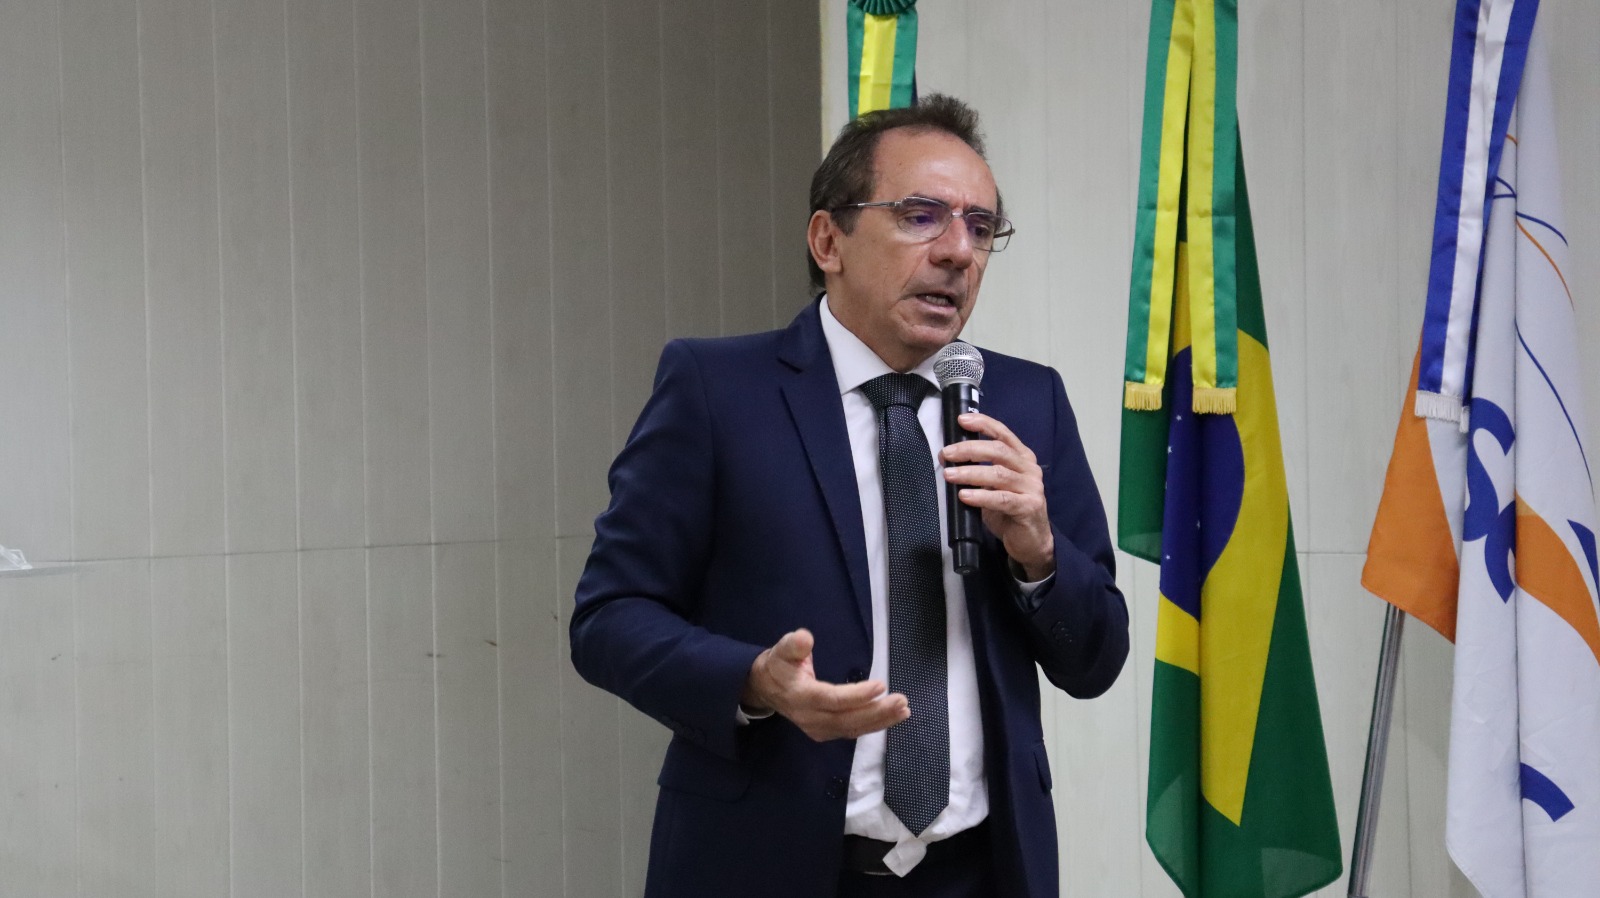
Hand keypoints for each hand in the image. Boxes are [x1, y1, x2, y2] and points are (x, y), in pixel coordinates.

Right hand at [741, 629, 907, 740]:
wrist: (767, 689)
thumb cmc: (779, 666)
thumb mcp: (781, 650)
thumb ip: (793, 645)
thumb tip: (805, 638)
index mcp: (800, 696)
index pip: (832, 699)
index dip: (857, 695)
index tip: (881, 685)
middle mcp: (810, 718)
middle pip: (847, 719)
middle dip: (876, 712)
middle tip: (901, 702)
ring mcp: (819, 729)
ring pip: (853, 728)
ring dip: (880, 721)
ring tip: (903, 710)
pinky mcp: (826, 732)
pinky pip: (852, 731)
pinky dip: (873, 725)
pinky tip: (891, 717)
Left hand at [940, 412, 1054, 580]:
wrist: (1032, 541)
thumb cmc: (1010, 511)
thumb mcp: (994, 486)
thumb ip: (980, 470)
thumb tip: (948, 458)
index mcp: (1022, 458)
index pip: (1003, 434)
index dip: (983, 424)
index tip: (962, 420)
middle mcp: (1030, 469)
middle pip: (998, 451)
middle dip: (969, 449)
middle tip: (947, 454)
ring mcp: (1032, 488)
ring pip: (998, 474)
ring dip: (970, 473)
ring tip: (949, 474)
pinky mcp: (1029, 507)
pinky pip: (1002, 499)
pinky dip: (981, 496)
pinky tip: (965, 496)